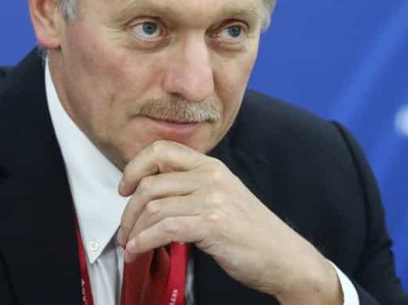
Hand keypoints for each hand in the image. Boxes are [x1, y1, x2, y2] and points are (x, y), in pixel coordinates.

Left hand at [117, 140, 341, 303]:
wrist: (284, 257)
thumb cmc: (250, 233)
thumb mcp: (221, 197)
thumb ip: (191, 188)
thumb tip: (149, 193)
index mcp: (211, 166)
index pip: (161, 150)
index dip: (134, 167)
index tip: (124, 188)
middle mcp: (210, 177)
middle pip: (150, 183)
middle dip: (128, 211)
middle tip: (125, 229)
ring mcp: (212, 199)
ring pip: (153, 207)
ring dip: (134, 231)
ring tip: (130, 246)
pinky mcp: (211, 224)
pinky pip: (163, 229)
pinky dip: (143, 242)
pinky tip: (138, 252)